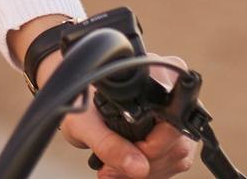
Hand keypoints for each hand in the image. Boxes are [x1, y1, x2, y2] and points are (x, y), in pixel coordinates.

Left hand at [38, 50, 198, 177]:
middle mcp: (168, 91)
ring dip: (147, 170)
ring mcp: (172, 111)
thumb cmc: (75, 94)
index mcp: (152, 76)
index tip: (129, 151)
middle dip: (147, 163)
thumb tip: (139, 168)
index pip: (173, 121)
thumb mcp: (83, 121)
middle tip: (114, 168)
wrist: (68, 88)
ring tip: (114, 169)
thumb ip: (108, 144)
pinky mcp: (170, 129)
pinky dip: (150, 168)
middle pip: (177, 143)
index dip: (154, 145)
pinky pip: (172, 159)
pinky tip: (125, 167)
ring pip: (177, 155)